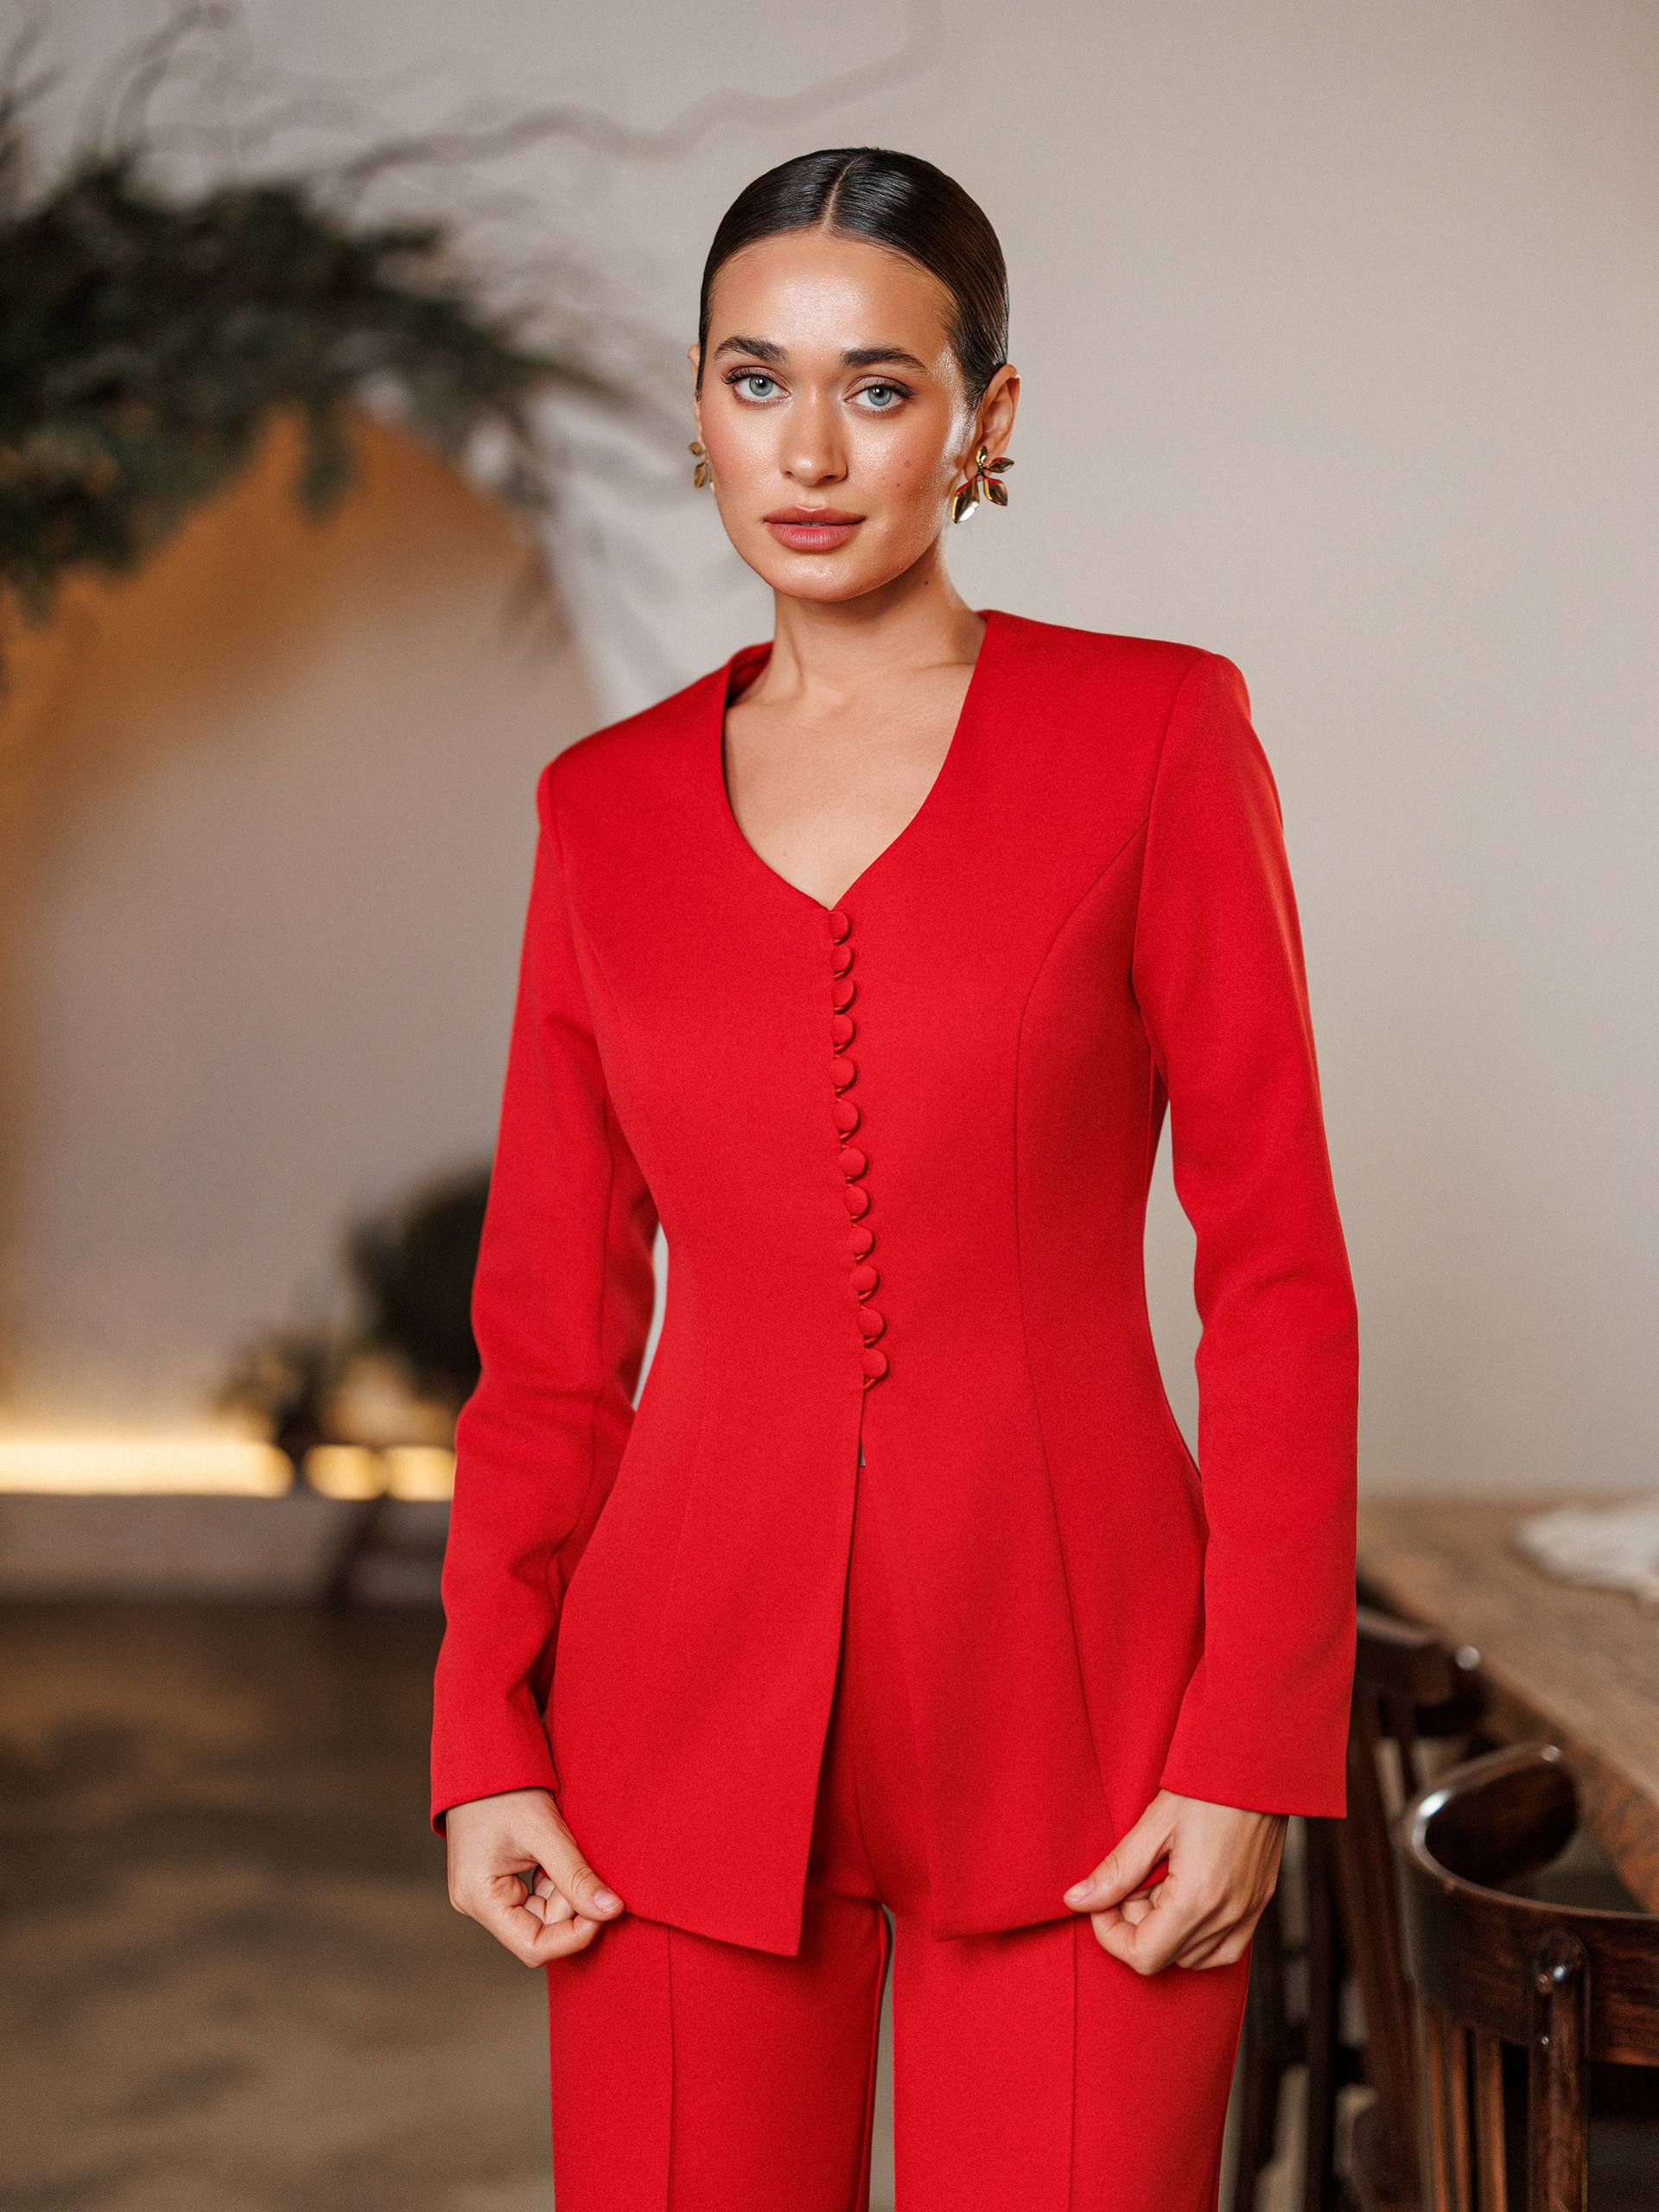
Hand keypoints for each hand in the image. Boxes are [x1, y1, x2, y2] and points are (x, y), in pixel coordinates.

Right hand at [445, 1786, 625, 1966]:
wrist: (483, 1752)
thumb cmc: (506, 1787)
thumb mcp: (544, 1831)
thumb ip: (576, 1875)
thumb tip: (612, 1911)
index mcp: (479, 1898)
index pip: (534, 1946)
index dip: (574, 1935)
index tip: (605, 1910)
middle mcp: (478, 1903)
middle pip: (539, 1930)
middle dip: (572, 1906)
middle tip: (591, 1869)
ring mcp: (487, 1893)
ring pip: (541, 1913)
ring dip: (565, 1891)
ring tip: (570, 1851)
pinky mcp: (498, 1880)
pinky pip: (535, 1896)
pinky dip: (556, 1881)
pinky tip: (562, 1854)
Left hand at [1062, 1788, 1285, 1973]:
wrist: (1257, 1763)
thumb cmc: (1206, 1786)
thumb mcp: (1153, 1825)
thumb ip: (1116, 1870)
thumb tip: (1076, 1900)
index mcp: (1198, 1900)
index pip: (1143, 1955)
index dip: (1110, 1934)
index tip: (1101, 1902)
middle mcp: (1228, 1917)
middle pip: (1165, 1956)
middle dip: (1135, 1924)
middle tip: (1131, 1879)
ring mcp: (1249, 1913)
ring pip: (1193, 1957)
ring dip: (1165, 1930)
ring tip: (1158, 1879)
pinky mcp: (1261, 1903)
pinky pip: (1224, 1947)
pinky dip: (1196, 1933)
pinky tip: (1183, 1893)